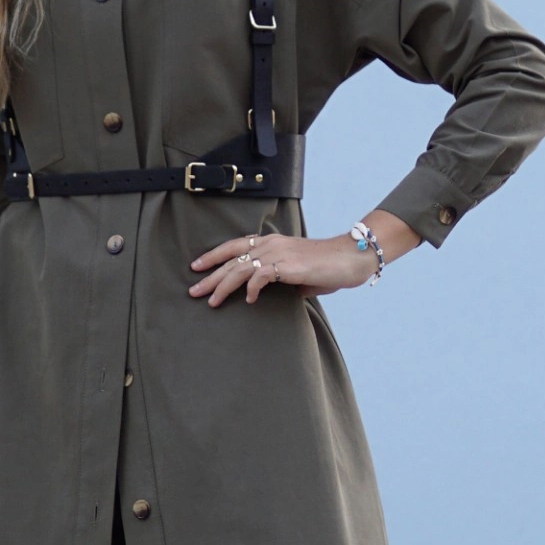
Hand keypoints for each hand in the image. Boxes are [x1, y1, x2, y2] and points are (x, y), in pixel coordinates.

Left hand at [189, 229, 379, 306]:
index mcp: (271, 242)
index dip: (214, 256)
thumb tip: (283, 294)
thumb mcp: (301, 274)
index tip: (197, 267)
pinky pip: (260, 277)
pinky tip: (249, 301)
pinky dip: (252, 289)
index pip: (235, 246)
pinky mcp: (288, 265)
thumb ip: (287, 280)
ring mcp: (278, 253)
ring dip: (223, 286)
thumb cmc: (330, 267)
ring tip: (212, 302)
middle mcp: (270, 243)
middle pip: (231, 258)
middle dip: (210, 275)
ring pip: (240, 268)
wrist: (351, 257)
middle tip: (193, 292)